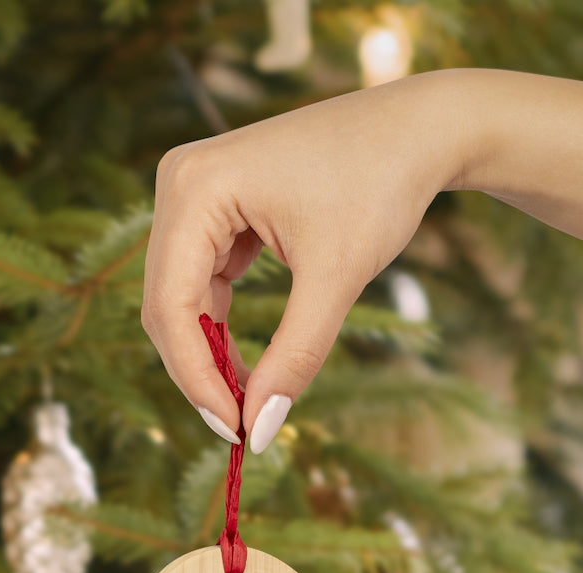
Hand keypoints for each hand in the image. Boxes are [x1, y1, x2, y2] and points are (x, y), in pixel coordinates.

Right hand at [141, 73, 468, 451]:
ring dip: (209, 354)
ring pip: (180, 299)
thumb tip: (258, 430)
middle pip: (166, 305)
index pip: (171, 306)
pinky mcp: (214, 207)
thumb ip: (294, 357)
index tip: (235, 431)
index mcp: (195, 187)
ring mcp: (193, 193)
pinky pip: (201, 282)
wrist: (416, 131)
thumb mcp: (336, 278)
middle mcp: (179, 183)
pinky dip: (220, 327)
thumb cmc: (380, 186)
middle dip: (200, 371)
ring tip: (248, 400)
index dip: (196, 378)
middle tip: (240, 426)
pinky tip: (247, 364)